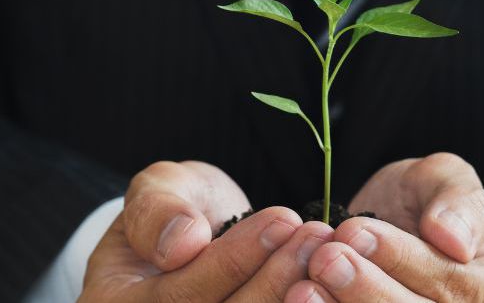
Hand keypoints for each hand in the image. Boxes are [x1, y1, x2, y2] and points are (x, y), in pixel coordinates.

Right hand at [79, 160, 331, 301]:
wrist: (195, 238)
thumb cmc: (173, 210)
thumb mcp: (155, 191)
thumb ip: (157, 210)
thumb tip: (182, 243)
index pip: (180, 297)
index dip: (233, 261)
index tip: (281, 219)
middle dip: (274, 281)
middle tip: (316, 237)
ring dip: (292, 294)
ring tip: (324, 251)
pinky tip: (328, 279)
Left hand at [285, 153, 483, 301]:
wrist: (412, 242)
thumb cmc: (432, 210)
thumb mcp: (449, 182)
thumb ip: (456, 200)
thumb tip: (451, 238)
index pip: (454, 285)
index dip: (403, 261)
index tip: (356, 231)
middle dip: (368, 293)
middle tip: (325, 260)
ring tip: (303, 290)